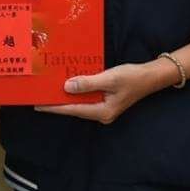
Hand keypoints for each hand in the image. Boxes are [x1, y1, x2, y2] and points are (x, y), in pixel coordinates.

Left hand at [35, 59, 175, 124]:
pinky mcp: (105, 101)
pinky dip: (76, 92)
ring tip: (48, 91)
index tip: (38, 105)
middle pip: (74, 108)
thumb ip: (88, 83)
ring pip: (79, 103)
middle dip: (57, 102)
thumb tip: (67, 87)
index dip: (54, 107)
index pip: (73, 109)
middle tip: (39, 96)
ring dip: (66, 96)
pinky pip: (86, 97)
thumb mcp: (109, 78)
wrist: (151, 76)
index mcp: (102, 112)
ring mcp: (103, 108)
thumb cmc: (132, 77)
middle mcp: (101, 114)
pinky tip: (67, 85)